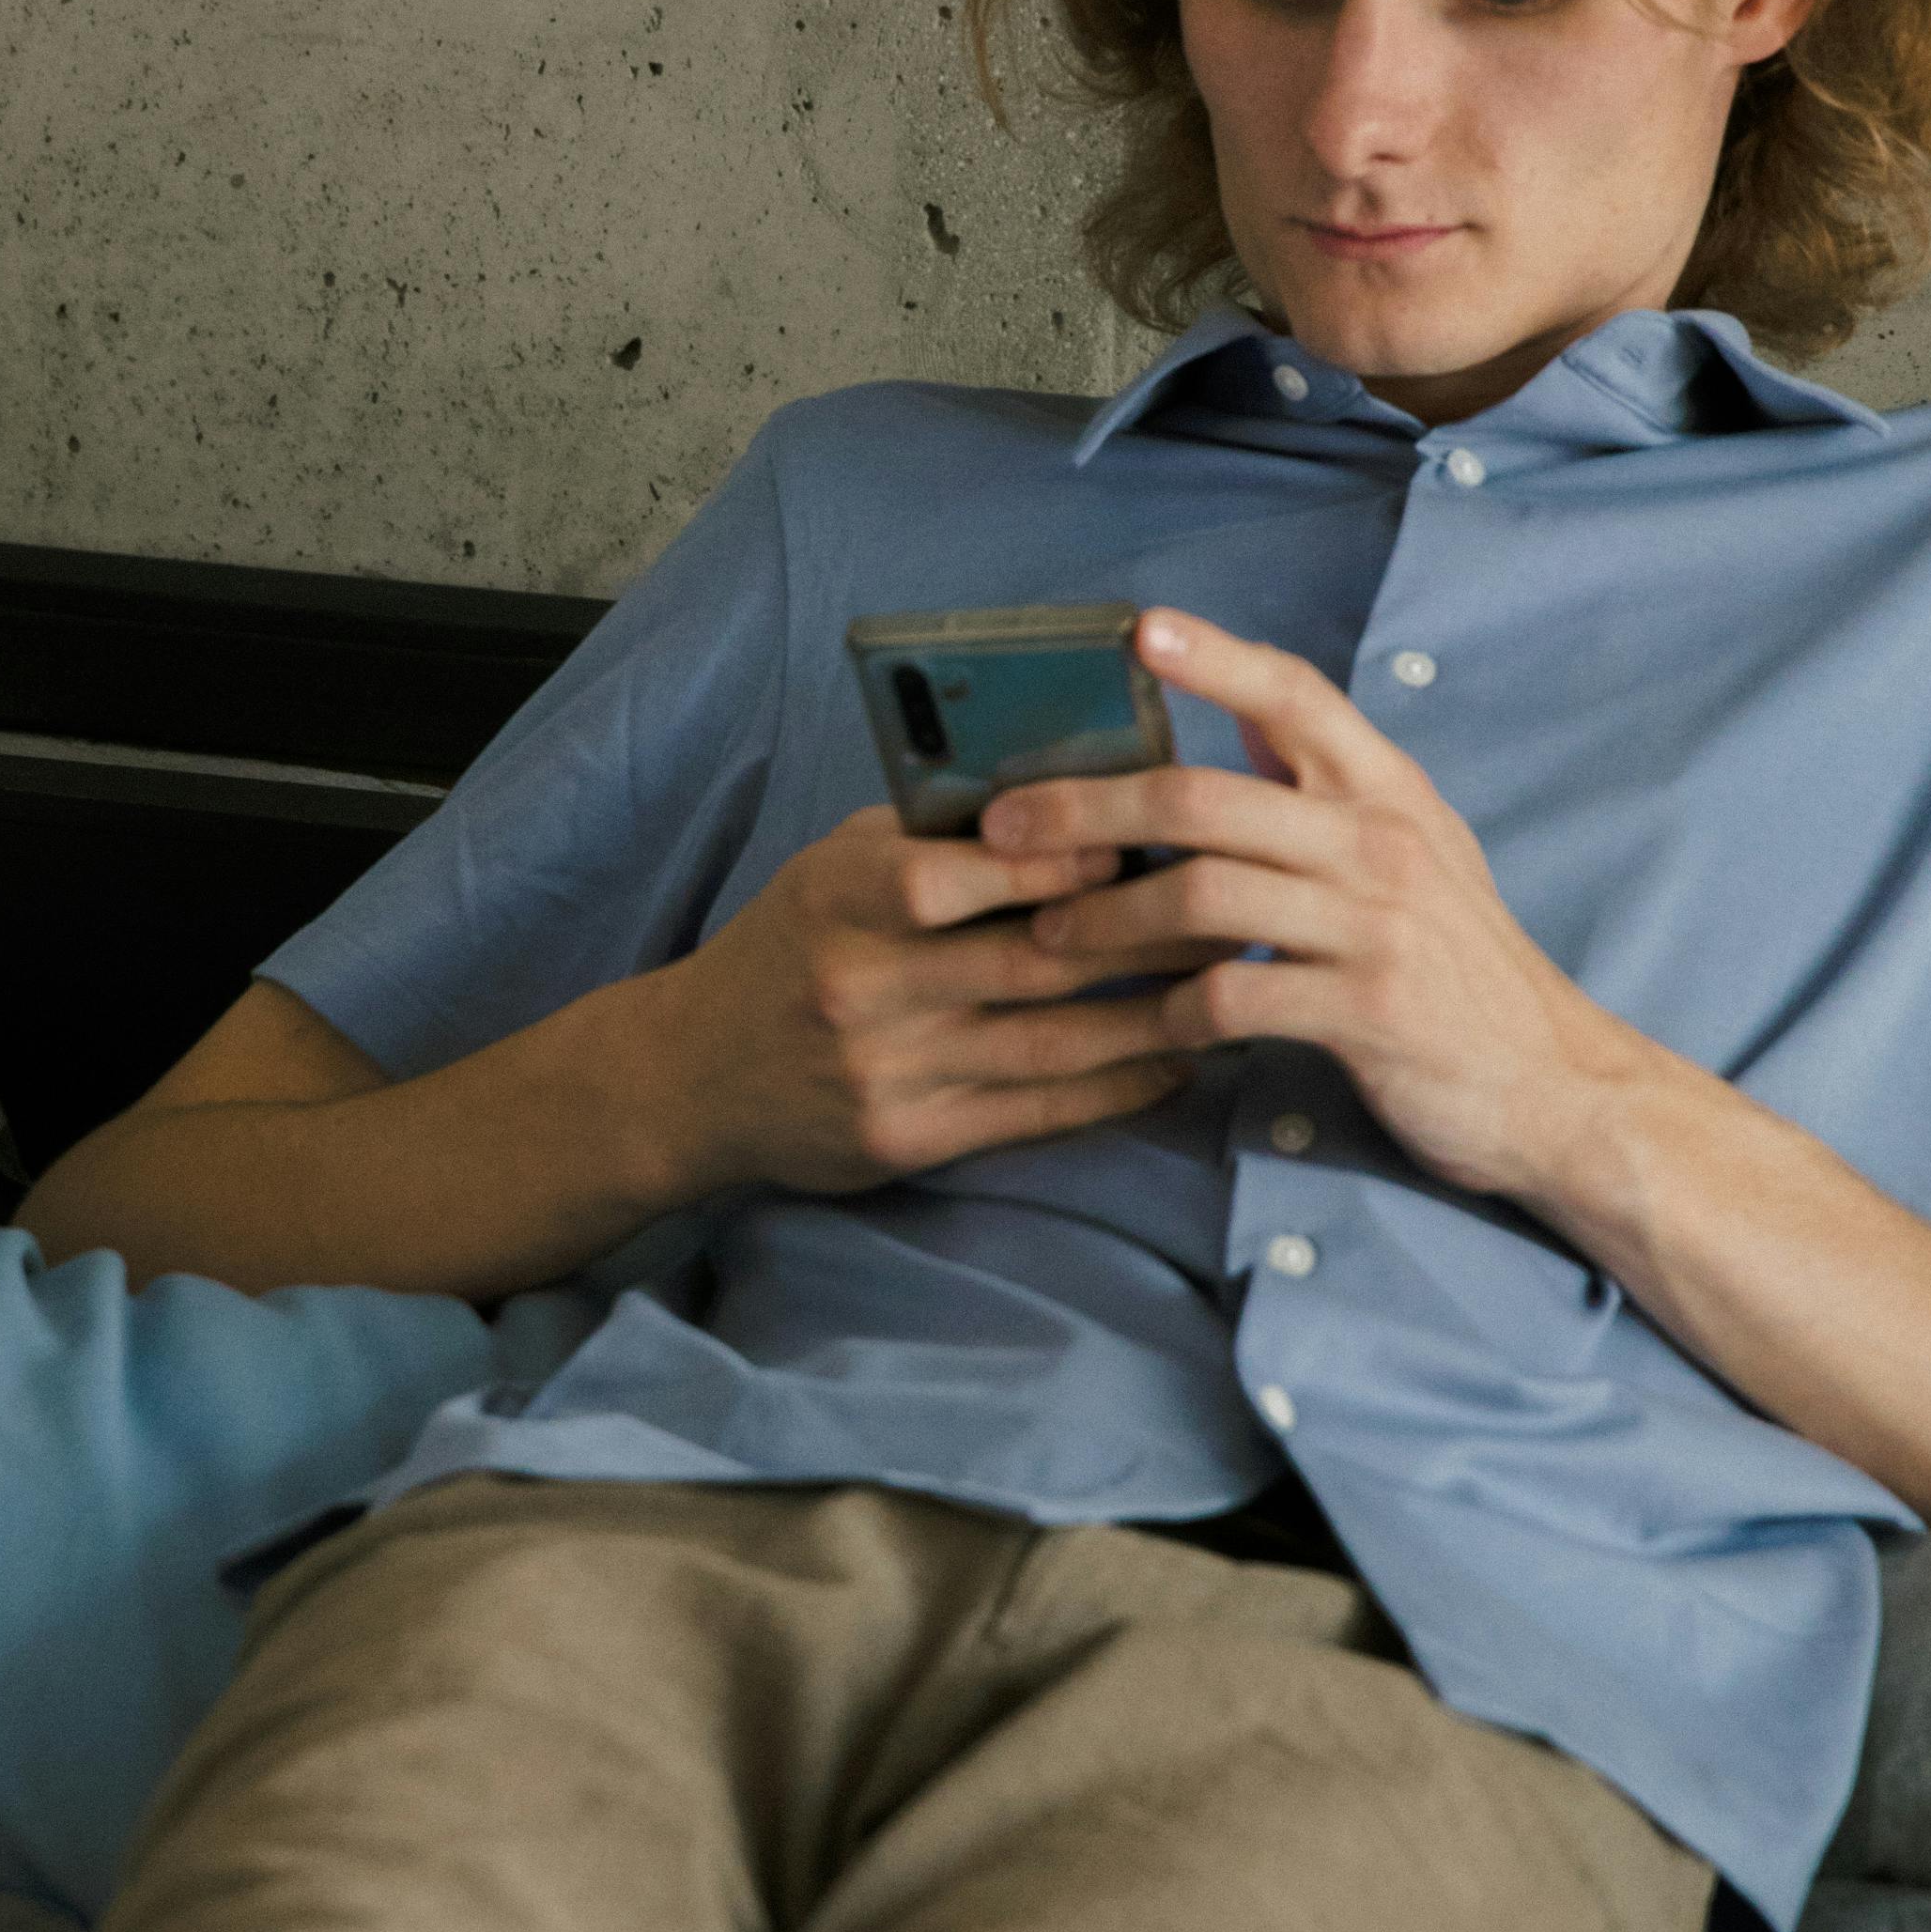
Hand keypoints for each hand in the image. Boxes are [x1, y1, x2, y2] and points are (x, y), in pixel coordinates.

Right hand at [649, 799, 1186, 1201]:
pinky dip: (1119, 1088)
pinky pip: (1039, 1112)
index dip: (1070, 858)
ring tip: (1231, 985)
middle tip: (1237, 908)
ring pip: (1054, 1042)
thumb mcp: (835, 865)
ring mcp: (887, 1070)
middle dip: (1149, 936)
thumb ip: (933, 832)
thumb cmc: (790, 944)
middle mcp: (861, 985)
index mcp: (840, 896)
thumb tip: (1069, 792)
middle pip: (1035, 958)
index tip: (1156, 840)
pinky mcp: (909, 1139)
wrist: (693, 1074)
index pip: (968, 871)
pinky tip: (1178, 1061)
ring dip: (1157, 1015)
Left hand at [994, 605, 1655, 1210]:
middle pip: (1205, 797)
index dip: (1215, 657)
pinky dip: (1175, 1010)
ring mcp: (1375, 926)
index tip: (1135, 631)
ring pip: (1203, 894)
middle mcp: (1383, 842)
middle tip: (1002, 826)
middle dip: (1087, 808)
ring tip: (1048, 936)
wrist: (1555, 1084)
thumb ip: (1331, 784)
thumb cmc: (1462, 966)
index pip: (1296, 694)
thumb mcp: (1418, 850)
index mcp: (1390, 791)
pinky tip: (1148, 1021)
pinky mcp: (1365, 1011)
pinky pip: (1237, 997)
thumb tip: (1250, 707)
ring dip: (1108, 918)